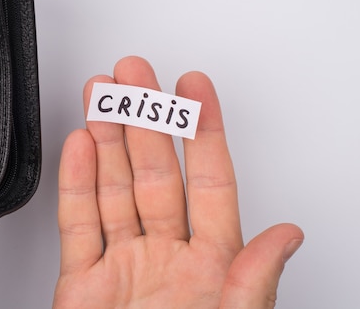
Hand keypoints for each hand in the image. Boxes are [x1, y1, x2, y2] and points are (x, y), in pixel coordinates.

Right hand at [53, 56, 302, 308]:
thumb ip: (252, 280)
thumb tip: (285, 237)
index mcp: (211, 268)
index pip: (210, 182)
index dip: (202, 130)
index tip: (195, 87)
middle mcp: (167, 259)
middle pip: (155, 173)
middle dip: (143, 117)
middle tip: (135, 76)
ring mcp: (123, 267)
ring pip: (113, 189)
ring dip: (106, 138)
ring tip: (102, 97)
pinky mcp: (83, 284)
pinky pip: (77, 225)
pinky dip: (74, 184)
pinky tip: (79, 148)